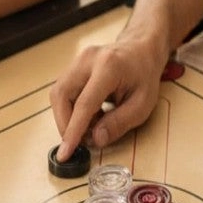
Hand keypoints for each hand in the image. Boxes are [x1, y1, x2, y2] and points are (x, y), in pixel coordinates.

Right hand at [50, 37, 164, 160]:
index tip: (65, 153)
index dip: (73, 131)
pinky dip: (71, 108)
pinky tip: (91, 114)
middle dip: (65, 124)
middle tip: (82, 141)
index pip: (84, 103)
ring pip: (58, 93)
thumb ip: (119, 123)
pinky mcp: (73, 65)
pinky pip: (63, 91)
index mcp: (109, 67)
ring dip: (67, 117)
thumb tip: (96, 139)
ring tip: (91, 125)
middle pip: (62, 95)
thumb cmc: (144, 76)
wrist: (140, 49)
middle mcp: (87, 60)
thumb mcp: (142, 104)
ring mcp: (78, 60)